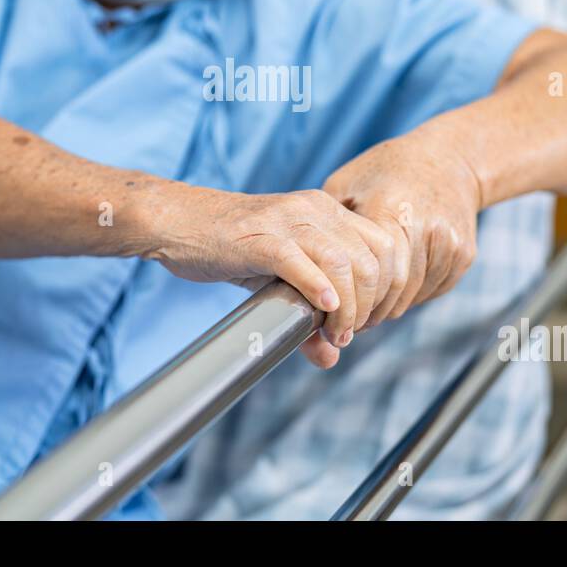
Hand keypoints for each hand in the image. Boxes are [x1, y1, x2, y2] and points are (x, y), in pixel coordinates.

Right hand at [141, 187, 396, 367]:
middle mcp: (314, 209)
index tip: (367, 321)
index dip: (387, 289)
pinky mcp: (259, 237)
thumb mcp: (278, 277)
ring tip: (335, 333)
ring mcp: (287, 220)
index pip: (385, 246)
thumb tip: (330, 358)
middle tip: (347, 333)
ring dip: (348, 306)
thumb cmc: (230, 248)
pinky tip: (323, 309)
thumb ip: (308, 311)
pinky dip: (318, 288)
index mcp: (327, 211)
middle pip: (371, 259)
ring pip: (342, 263)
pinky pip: (300, 261)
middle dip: (369, 305)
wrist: (179, 222)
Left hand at [322, 121, 482, 325]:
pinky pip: (432, 291)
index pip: (372, 274)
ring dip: (388, 307)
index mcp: (390, 209)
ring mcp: (449, 243)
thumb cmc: (386, 169)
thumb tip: (303, 270)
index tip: (334, 314)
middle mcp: (425, 228)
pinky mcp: (464, 254)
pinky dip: (411, 296)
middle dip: (369, 312)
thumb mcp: (346, 184)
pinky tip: (395, 288)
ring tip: (367, 307)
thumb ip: (327, 226)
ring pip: (412, 296)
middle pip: (394, 291)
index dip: (352, 300)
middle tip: (348, 322)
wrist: (449, 158)